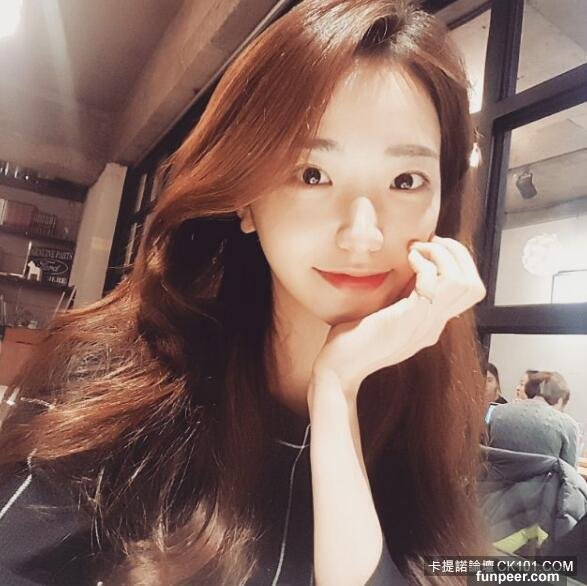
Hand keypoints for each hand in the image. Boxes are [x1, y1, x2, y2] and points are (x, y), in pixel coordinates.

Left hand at [311, 236, 485, 402]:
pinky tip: (406, 259)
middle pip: (474, 286)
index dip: (457, 261)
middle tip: (428, 244)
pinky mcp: (407, 320)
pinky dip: (423, 263)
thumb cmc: (354, 338)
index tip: (430, 247)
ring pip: (461, 283)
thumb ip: (403, 295)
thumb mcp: (387, 312)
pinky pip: (432, 284)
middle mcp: (434, 325)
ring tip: (416, 250)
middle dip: (455, 253)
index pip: (469, 290)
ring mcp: (424, 324)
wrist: (340, 367)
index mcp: (431, 322)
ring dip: (441, 255)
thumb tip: (411, 265)